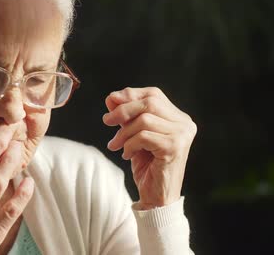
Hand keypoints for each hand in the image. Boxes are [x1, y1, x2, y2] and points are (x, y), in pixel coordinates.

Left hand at [103, 87, 195, 209]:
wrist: (156, 196)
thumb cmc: (147, 165)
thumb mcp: (133, 134)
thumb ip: (126, 116)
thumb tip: (112, 97)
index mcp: (178, 117)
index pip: (153, 94)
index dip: (130, 94)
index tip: (110, 101)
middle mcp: (184, 124)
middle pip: (150, 102)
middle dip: (123, 110)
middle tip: (107, 121)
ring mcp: (182, 135)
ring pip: (145, 119)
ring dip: (123, 132)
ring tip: (116, 145)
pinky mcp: (174, 148)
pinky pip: (144, 136)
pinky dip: (129, 144)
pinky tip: (127, 155)